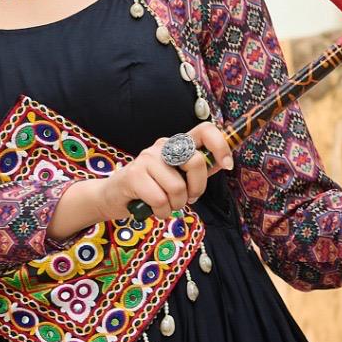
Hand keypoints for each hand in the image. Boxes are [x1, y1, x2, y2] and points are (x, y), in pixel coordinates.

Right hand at [46, 123, 233, 242]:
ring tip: (165, 204)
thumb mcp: (179, 178)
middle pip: (196, 161)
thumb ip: (199, 170)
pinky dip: (161, 211)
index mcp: (177, 144)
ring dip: (175, 205)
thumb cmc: (151, 189)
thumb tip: (224, 162)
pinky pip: (159, 199)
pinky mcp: (134, 174)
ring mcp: (147, 158)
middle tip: (188, 198)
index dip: (221, 145)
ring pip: (177, 187)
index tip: (228, 164)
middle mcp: (163, 146)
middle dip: (197, 188)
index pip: (205, 130)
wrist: (113, 197)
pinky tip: (153, 209)